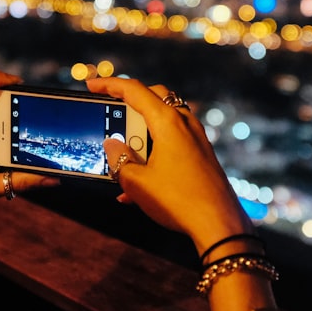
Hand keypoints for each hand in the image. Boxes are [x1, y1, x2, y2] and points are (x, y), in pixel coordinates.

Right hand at [86, 77, 252, 256]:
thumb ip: (119, 159)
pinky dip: (153, 151)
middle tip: (110, 109)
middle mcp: (185, 122)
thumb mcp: (137, 182)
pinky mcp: (201, 154)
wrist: (220, 225)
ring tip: (121, 158)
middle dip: (130, 100)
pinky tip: (137, 185)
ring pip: (163, 121)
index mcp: (167, 121)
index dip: (109, 85)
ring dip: (140, 133)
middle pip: (154, 97)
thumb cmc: (178, 200)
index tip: (91, 85)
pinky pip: (173, 142)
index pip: (134, 91)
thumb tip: (112, 145)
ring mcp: (196, 138)